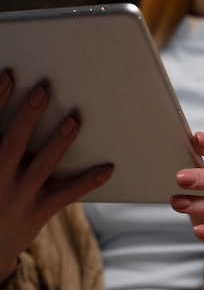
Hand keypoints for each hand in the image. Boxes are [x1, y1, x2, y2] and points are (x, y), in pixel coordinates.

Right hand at [0, 72, 112, 284]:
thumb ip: (1, 142)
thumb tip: (17, 110)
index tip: (9, 75)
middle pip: (11, 144)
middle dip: (27, 116)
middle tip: (43, 91)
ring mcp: (18, 199)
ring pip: (41, 167)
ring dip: (58, 142)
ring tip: (74, 120)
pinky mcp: (38, 213)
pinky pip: (67, 195)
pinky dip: (88, 181)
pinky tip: (107, 168)